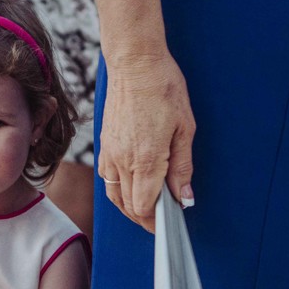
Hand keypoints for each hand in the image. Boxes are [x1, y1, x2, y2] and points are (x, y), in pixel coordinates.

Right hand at [99, 52, 194, 232]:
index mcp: (146, 160)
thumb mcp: (185, 128)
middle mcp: (122, 160)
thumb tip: (183, 197)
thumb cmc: (163, 89)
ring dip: (129, 206)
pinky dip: (118, 190)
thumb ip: (182, 167)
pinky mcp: (103, 144)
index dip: (154, 222)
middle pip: (127, 205)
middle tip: (160, 220)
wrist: (134, 63)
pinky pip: (107, 178)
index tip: (167, 226)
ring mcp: (109, 152)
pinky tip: (132, 186)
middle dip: (143, 218)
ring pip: (114, 194)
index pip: (143, 206)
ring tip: (146, 207)